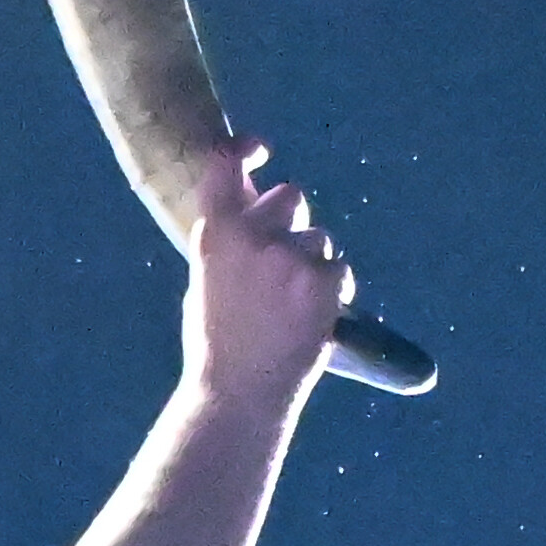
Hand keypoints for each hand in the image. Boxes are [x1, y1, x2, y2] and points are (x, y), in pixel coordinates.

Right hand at [182, 144, 354, 415]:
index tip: (258, 149)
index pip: (224, 169)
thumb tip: (250, 210)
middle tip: (284, 259)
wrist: (239, 396)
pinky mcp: (325, 281)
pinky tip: (311, 319)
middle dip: (294, 219)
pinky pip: (339, 268)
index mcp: (214, 236)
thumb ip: (227, 244)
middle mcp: (252, 238)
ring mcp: (291, 259)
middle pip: (292, 196)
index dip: (242, 151)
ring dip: (313, 263)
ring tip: (292, 308)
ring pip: (320, 237)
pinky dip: (332, 290)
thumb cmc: (217, 344)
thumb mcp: (206, 283)